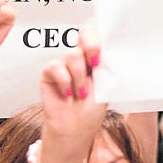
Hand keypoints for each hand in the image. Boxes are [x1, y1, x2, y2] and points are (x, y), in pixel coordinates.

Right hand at [36, 30, 105, 162]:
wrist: (75, 129)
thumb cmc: (92, 109)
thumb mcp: (106, 86)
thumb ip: (107, 66)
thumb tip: (113, 50)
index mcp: (97, 58)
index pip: (99, 34)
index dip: (101, 37)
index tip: (107, 50)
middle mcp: (81, 57)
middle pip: (84, 33)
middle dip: (92, 45)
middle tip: (96, 64)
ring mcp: (65, 64)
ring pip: (72, 54)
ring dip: (80, 77)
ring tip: (82, 93)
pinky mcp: (49, 73)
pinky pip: (55, 66)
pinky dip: (65, 81)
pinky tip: (68, 94)